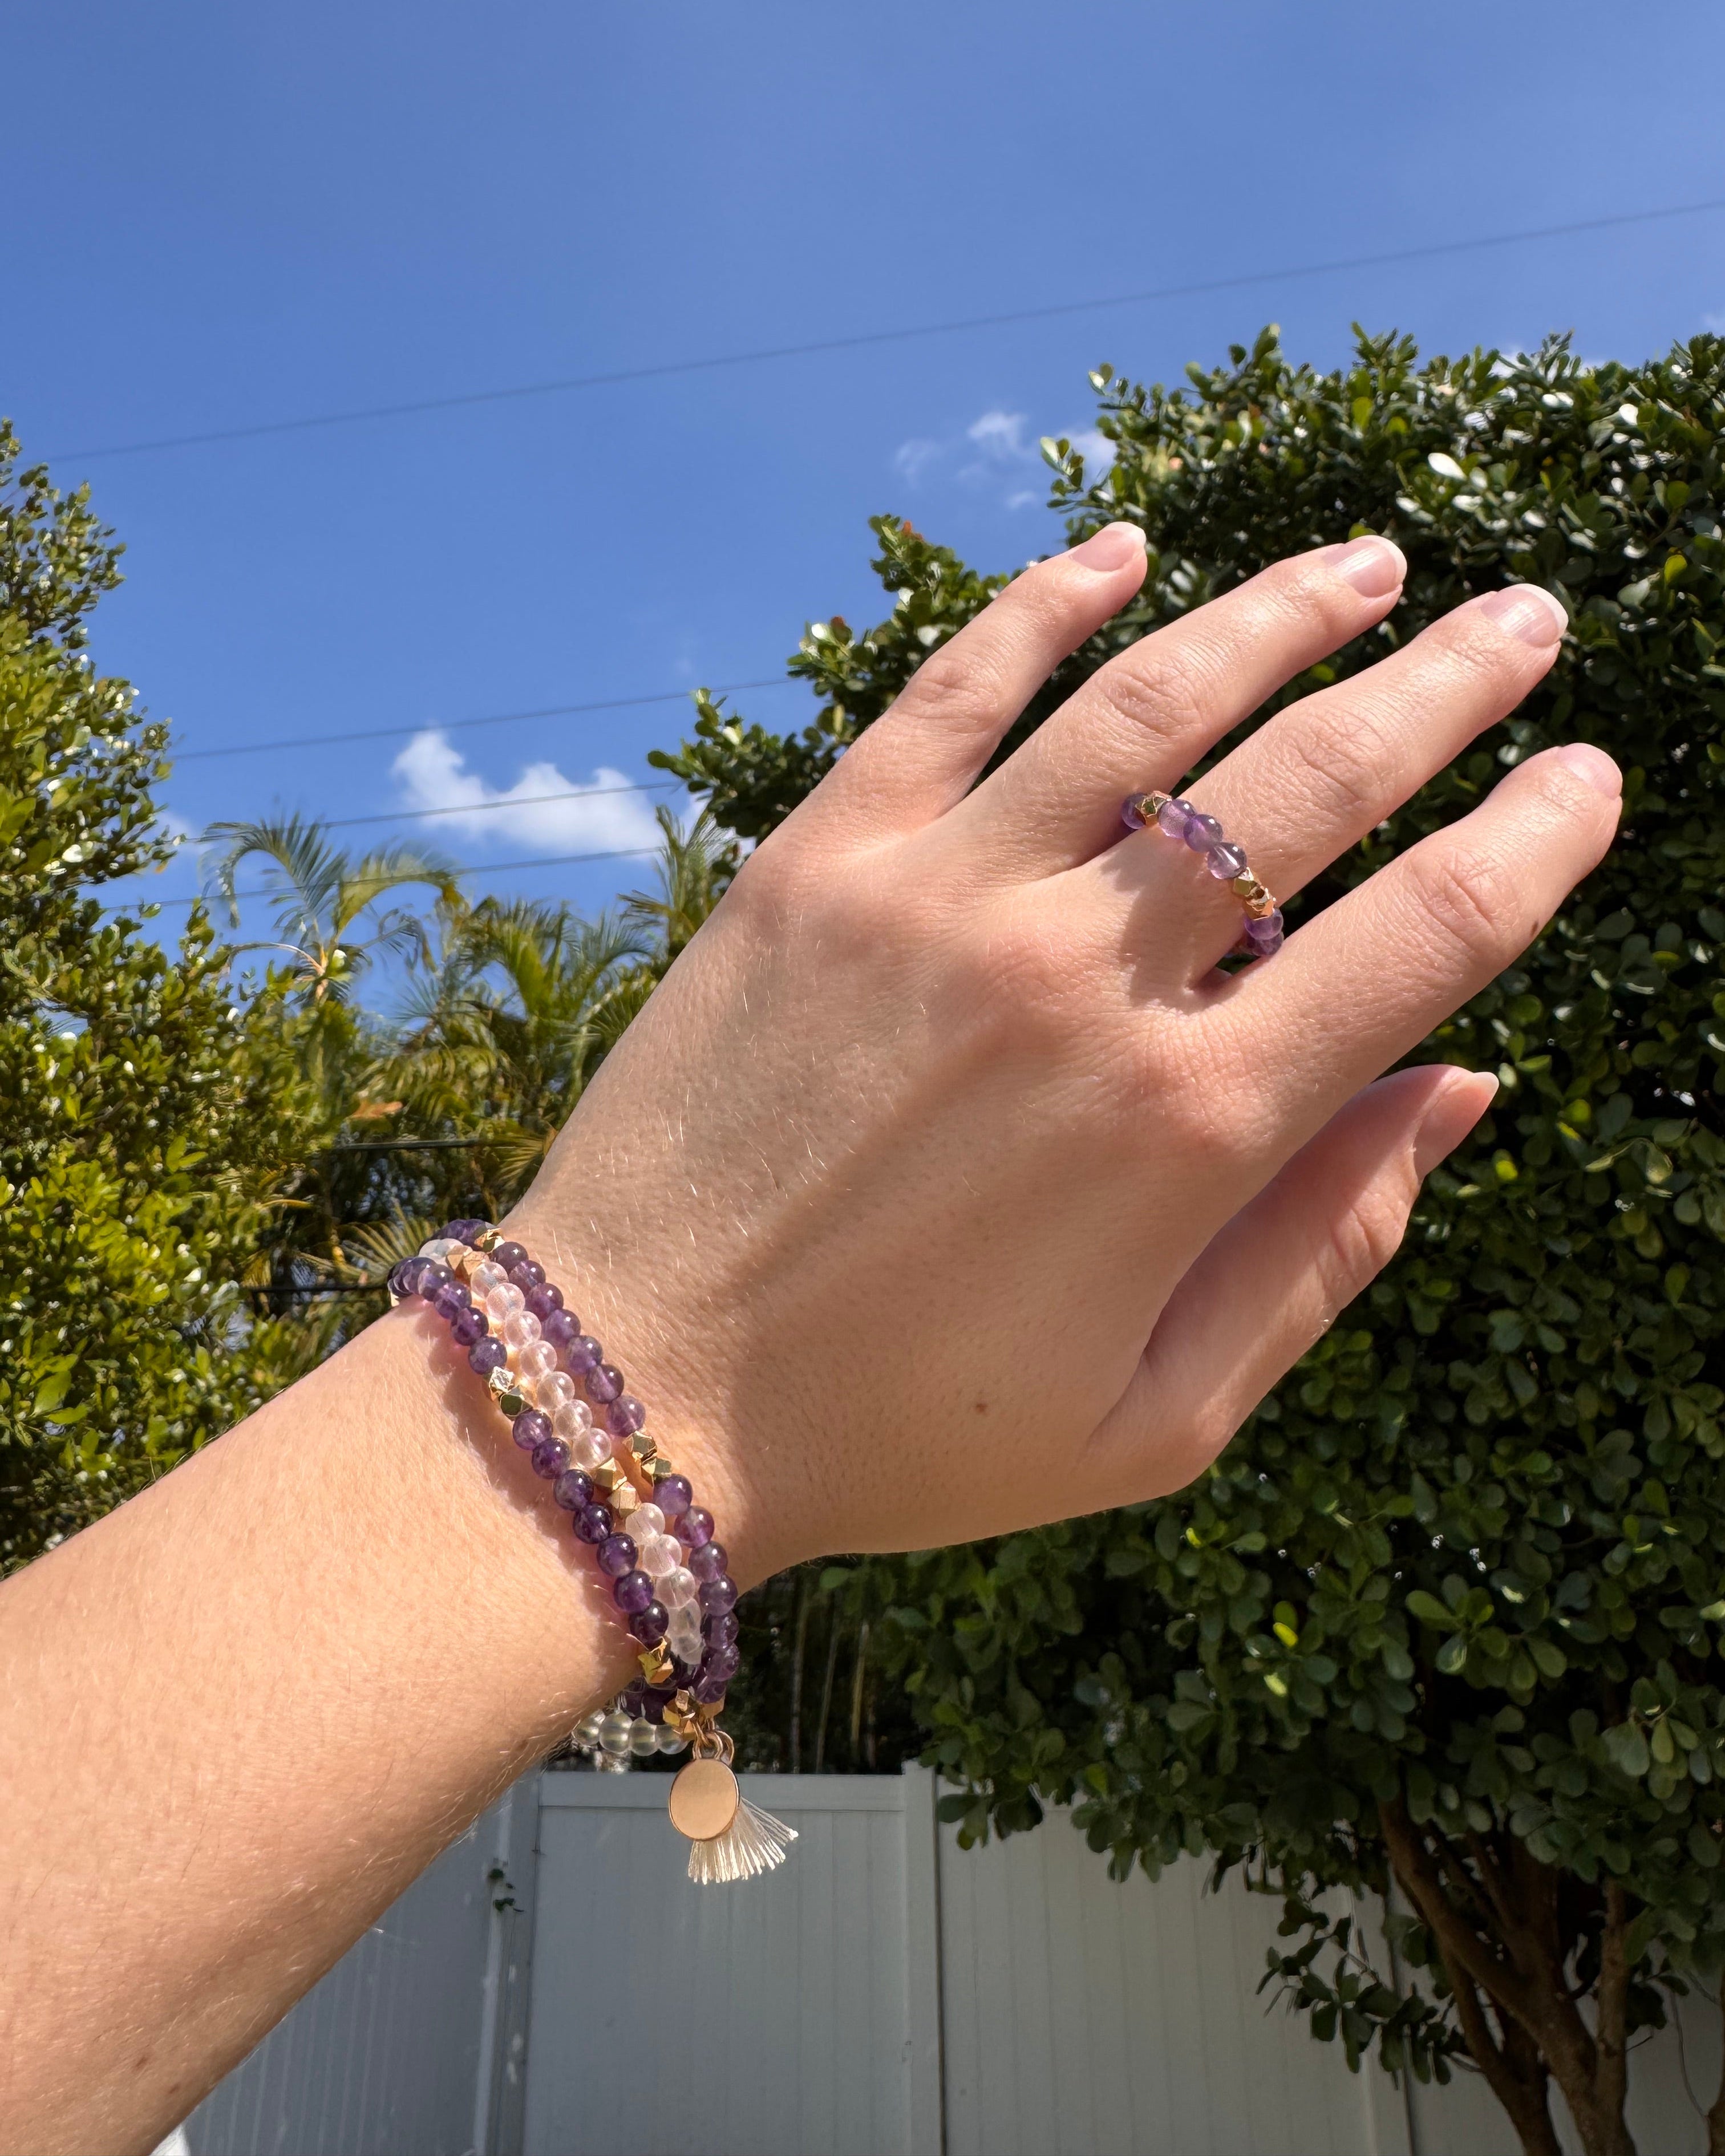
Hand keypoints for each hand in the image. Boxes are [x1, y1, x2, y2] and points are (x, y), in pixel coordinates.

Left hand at [511, 527, 1619, 1579]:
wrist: (638, 1389)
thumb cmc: (906, 1431)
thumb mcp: (1159, 1418)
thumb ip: (1327, 1251)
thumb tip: (1465, 1090)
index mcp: (1188, 1131)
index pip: (1422, 941)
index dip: (1533, 844)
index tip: (1587, 778)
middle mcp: (1081, 983)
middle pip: (1311, 784)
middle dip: (1445, 687)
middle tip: (1525, 620)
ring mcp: (941, 901)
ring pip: (1151, 703)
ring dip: (1279, 614)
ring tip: (1367, 562)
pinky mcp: (819, 863)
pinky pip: (953, 694)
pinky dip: (1045, 610)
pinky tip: (1123, 551)